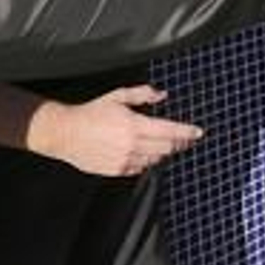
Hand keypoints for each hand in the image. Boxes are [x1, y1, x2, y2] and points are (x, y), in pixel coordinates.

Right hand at [31, 85, 203, 176]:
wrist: (65, 133)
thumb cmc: (90, 113)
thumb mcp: (117, 97)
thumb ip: (142, 94)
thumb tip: (162, 95)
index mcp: (134, 125)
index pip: (170, 131)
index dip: (187, 132)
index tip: (198, 132)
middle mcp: (132, 145)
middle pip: (167, 148)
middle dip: (179, 143)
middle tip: (185, 139)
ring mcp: (125, 160)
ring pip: (155, 160)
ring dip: (163, 152)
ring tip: (164, 144)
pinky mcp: (117, 170)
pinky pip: (140, 168)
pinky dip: (147, 161)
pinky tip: (144, 153)